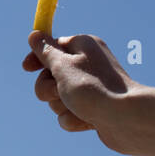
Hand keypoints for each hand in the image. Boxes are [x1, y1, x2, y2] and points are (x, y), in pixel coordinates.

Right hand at [22, 31, 154, 155]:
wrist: (127, 120)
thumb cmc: (94, 88)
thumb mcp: (63, 65)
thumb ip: (45, 52)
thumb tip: (34, 34)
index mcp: (83, 46)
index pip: (52, 46)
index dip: (38, 57)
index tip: (26, 68)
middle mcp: (88, 65)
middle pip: (50, 75)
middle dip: (48, 88)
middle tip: (58, 92)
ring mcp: (91, 89)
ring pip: (57, 97)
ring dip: (60, 105)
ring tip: (76, 108)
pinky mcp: (93, 109)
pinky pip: (69, 113)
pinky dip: (73, 118)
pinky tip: (86, 121)